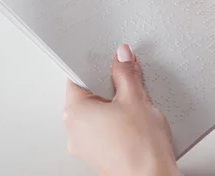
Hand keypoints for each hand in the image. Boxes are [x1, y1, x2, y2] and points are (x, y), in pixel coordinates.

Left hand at [63, 44, 179, 175]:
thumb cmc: (141, 149)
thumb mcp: (136, 97)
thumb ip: (126, 72)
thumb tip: (122, 57)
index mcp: (74, 112)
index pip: (78, 77)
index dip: (97, 67)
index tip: (111, 64)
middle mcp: (74, 131)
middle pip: (88, 96)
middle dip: (109, 89)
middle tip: (128, 88)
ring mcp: (84, 147)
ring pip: (97, 115)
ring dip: (114, 109)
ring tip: (134, 112)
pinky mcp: (98, 157)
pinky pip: (103, 132)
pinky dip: (116, 126)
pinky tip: (134, 127)